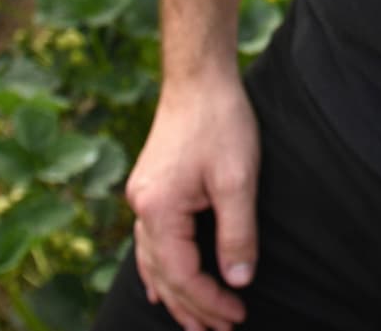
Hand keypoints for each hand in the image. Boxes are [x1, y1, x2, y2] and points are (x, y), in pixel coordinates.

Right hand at [125, 71, 259, 330]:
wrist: (199, 76)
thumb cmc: (221, 121)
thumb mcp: (237, 178)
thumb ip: (238, 232)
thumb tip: (238, 280)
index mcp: (158, 209)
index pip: (183, 274)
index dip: (210, 301)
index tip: (239, 314)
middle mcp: (142, 207)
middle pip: (165, 274)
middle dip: (193, 307)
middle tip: (222, 330)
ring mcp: (142, 196)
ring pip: (153, 261)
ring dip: (175, 294)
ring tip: (195, 323)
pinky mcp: (150, 186)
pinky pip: (148, 241)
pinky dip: (159, 268)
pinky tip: (161, 284)